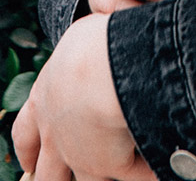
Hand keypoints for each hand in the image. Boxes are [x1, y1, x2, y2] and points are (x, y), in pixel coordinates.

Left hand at [12, 14, 156, 180]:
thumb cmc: (93, 42)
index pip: (25, 135)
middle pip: (48, 174)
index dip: (28, 151)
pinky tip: (158, 161)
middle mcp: (56, 136)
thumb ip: (80, 57)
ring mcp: (81, 156)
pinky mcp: (110, 166)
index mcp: (44, 100)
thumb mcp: (77, 40)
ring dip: (102, 176)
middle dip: (59, 176)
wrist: (106, 66)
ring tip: (120, 163)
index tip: (30, 162)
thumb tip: (93, 47)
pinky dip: (146, 170)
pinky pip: (133, 176)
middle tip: (72, 172)